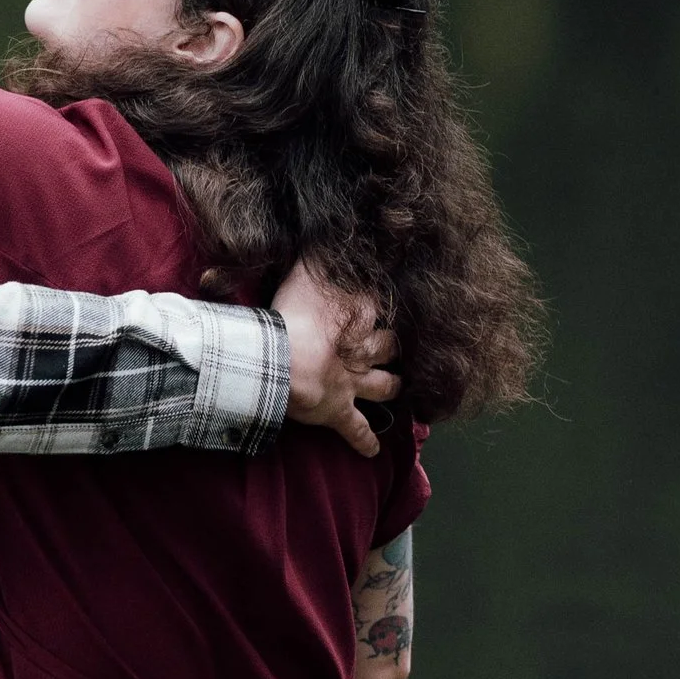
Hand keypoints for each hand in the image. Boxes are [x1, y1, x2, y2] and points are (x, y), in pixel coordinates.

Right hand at [274, 263, 399, 457]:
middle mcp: (362, 349)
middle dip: (391, 346)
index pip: (375, 306)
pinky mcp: (339, 412)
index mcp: (356, 315)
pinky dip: (365, 441)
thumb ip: (313, 254)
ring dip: (391, 386)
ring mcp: (354, 383)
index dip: (374, 306)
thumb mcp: (301, 271)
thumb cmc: (289, 313)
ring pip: (384, 385)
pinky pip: (357, 430)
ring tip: (398, 387)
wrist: (281, 358)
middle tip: (392, 346)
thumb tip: (326, 227)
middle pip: (387, 346)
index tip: (373, 303)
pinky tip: (373, 451)